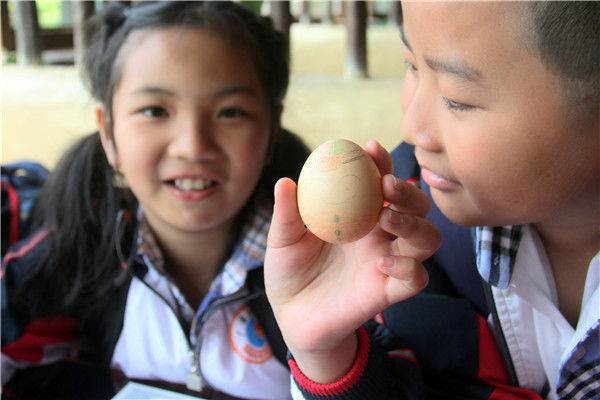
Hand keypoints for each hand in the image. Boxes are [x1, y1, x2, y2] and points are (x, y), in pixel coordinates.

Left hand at [264, 140, 440, 382]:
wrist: (291, 315)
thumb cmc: (289, 271)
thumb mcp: (282, 240)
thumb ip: (287, 213)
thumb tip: (284, 182)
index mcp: (359, 215)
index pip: (381, 182)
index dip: (382, 163)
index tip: (371, 148)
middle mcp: (380, 235)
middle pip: (416, 206)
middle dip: (409, 191)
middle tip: (386, 185)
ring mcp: (388, 262)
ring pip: (427, 238)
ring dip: (415, 224)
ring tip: (386, 219)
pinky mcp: (390, 292)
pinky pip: (417, 278)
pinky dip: (409, 267)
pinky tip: (383, 262)